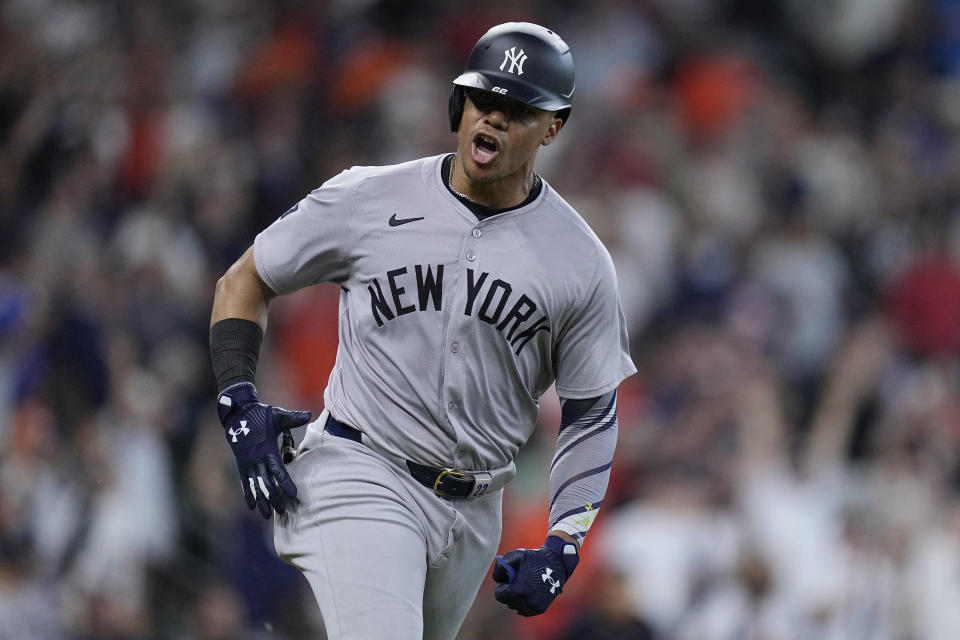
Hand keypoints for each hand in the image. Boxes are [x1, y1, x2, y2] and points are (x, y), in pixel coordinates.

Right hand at [216, 382, 310, 517]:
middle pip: (267, 483)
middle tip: (283, 510)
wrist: (238, 414)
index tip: (293, 494)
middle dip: (275, 498)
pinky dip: (248, 495)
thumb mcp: (278, 415)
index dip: (285, 482)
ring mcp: (247, 464)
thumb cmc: (261, 415)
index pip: (278, 470)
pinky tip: (252, 507)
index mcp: (266, 449)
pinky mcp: (242, 465)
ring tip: (268, 515)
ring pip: (255, 487)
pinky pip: (245, 483)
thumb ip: (294, 418)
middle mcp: (256, 460)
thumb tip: (309, 414)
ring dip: (262, 501)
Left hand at [491, 535, 578, 615]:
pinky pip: (525, 610)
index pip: (500, 596)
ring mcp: (535, 606)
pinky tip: (528, 592)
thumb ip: (501, 566)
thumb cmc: (535, 557)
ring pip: (516, 607)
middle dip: (508, 592)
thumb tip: (497, 579)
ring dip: (516, 598)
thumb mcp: (516, 555)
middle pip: (507, 602)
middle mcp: (527, 601)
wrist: (557, 562)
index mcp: (519, 589)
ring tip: (523, 585)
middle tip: (514, 581)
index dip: (501, 586)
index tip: (506, 580)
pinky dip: (523, 603)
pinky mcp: (541, 608)